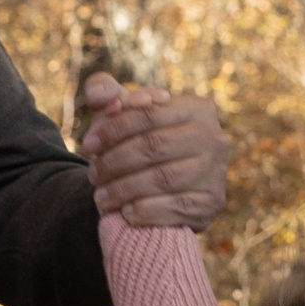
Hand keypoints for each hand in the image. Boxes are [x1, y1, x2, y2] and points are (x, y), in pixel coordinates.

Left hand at [81, 73, 228, 228]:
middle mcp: (213, 137)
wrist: (169, 187)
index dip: (114, 128)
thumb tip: (98, 96)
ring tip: (101, 197)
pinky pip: (176, 206)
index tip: (88, 144)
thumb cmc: (140, 140)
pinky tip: (125, 212)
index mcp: (196, 108)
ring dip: (124, 189)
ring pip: (163, 178)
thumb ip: (105, 93)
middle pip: (155, 146)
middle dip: (116, 161)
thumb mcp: (124, 113)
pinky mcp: (213, 202)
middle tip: (92, 174)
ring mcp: (216, 171)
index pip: (149, 113)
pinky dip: (146, 210)